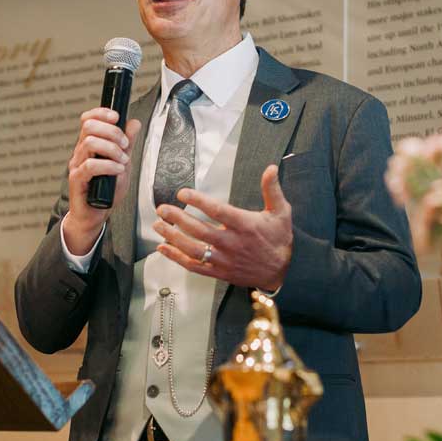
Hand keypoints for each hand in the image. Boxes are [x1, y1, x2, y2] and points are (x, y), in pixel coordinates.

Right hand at [62, 107, 141, 254]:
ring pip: (90, 142)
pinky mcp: (76, 179)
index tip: (117, 117)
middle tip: (125, 145)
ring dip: (112, 149)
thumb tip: (134, 123)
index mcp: (89, 145)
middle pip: (89, 126)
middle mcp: (80, 152)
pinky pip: (90, 165)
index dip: (101, 113)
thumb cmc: (107, 190)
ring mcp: (77, 165)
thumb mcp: (122, 163)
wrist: (95, 215)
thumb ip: (128, 144)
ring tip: (123, 161)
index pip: (88, 119)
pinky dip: (108, 165)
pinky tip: (118, 170)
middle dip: (112, 131)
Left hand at [152, 165, 291, 290]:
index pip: (217, 211)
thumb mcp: (281, 212)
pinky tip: (163, 248)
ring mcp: (223, 260)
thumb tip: (271, 168)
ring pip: (193, 249)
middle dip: (178, 218)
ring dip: (172, 237)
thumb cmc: (279, 239)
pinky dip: (176, 258)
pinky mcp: (219, 272)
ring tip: (158, 225)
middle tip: (162, 208)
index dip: (198, 201)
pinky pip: (193, 266)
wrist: (283, 271)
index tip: (183, 193)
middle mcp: (232, 243)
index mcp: (245, 225)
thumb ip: (272, 190)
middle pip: (199, 230)